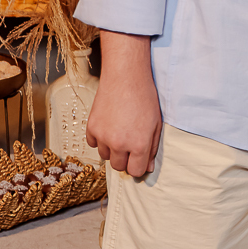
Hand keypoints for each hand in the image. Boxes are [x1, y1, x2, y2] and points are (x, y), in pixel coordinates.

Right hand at [86, 31, 162, 177]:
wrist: (126, 77)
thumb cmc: (144, 97)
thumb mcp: (156, 125)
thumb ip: (151, 149)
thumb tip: (146, 168)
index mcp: (138, 145)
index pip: (135, 171)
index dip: (138, 166)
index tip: (138, 158)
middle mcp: (119, 144)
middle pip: (118, 167)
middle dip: (125, 159)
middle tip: (129, 143)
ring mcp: (103, 136)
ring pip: (105, 156)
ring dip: (112, 149)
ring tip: (119, 131)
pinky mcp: (91, 127)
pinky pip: (93, 143)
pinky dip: (99, 138)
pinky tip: (109, 126)